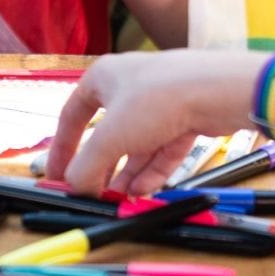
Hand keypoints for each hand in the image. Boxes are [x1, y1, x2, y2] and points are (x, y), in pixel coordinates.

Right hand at [47, 49, 257, 193]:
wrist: (217, 91)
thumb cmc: (157, 98)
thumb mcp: (109, 137)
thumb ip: (85, 166)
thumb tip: (75, 188)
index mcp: (103, 77)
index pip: (72, 115)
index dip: (63, 148)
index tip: (57, 175)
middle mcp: (130, 86)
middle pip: (108, 134)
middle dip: (102, 166)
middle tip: (95, 191)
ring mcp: (160, 102)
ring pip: (137, 145)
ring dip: (128, 173)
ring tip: (121, 197)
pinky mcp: (185, 117)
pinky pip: (162, 149)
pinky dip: (152, 170)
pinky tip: (144, 191)